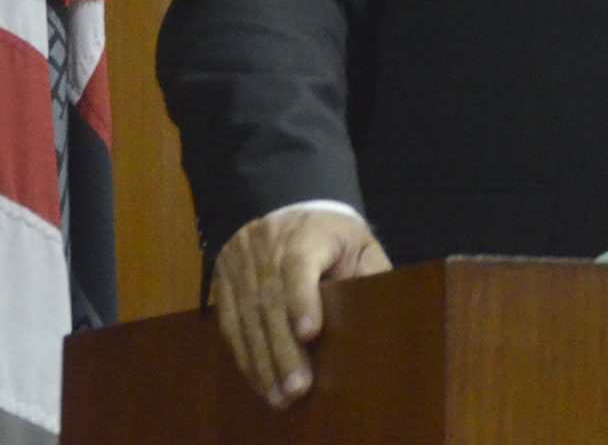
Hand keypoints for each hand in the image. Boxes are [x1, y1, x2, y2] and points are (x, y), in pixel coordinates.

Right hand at [211, 208, 391, 407]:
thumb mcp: (360, 245)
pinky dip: (245, 357)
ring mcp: (240, 262)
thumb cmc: (334, 239)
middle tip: (298, 388)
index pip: (299, 263)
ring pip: (246, 316)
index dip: (302, 298)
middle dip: (283, 348)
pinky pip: (230, 324)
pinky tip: (260, 382)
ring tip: (280, 397)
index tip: (310, 333)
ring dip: (263, 361)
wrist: (288, 211)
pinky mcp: (224, 282)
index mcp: (307, 232)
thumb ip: (371, 274)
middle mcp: (267, 244)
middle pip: (270, 298)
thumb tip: (383, 314)